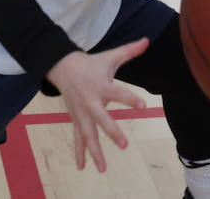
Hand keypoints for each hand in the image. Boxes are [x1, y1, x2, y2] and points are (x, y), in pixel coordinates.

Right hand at [45, 40, 148, 172]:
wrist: (62, 67)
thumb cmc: (91, 63)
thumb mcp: (110, 56)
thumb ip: (129, 51)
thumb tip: (147, 40)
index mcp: (101, 85)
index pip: (118, 93)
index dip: (130, 99)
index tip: (143, 106)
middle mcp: (91, 102)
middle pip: (102, 119)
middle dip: (112, 132)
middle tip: (124, 145)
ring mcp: (81, 113)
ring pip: (88, 134)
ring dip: (95, 151)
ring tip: (102, 168)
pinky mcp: (76, 119)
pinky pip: (78, 138)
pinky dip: (79, 153)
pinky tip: (82, 168)